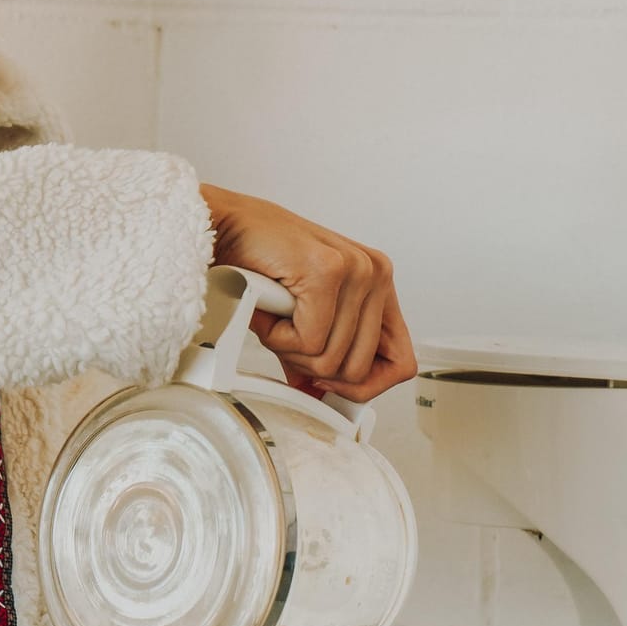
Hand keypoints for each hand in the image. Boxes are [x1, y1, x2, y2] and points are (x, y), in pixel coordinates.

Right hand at [201, 184, 416, 403]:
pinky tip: (270, 307)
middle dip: (314, 369)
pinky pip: (309, 342)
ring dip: (290, 349)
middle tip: (289, 338)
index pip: (402, 363)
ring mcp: (356, 271)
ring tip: (276, 315)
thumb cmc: (260, 262)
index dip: (365, 387)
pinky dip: (278, 337)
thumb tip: (323, 398)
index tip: (330, 386)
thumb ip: (323, 353)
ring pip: (331, 361)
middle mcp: (376, 274)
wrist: (224, 228)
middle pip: (359, 370)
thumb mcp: (304, 316)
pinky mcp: (327, 272)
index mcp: (379, 284)